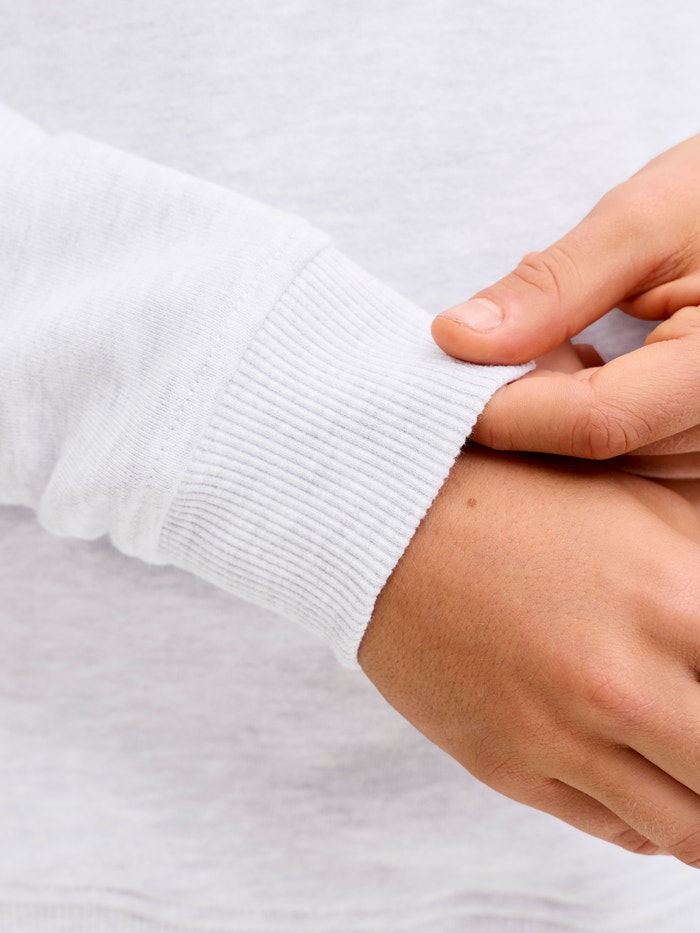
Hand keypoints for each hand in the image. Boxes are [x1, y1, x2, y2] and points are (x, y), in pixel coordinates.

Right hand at [359, 446, 699, 864]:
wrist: (383, 522)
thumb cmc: (512, 495)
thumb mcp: (639, 506)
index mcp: (671, 602)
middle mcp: (623, 685)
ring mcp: (562, 737)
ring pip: (692, 831)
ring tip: (690, 759)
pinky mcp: (511, 767)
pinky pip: (617, 831)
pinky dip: (650, 818)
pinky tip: (643, 774)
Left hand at [430, 135, 699, 460]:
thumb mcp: (645, 221)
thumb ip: (553, 287)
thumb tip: (455, 339)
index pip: (599, 422)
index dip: (506, 409)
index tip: (440, 379)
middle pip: (602, 452)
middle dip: (526, 408)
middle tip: (482, 352)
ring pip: (613, 462)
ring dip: (555, 411)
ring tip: (550, 340)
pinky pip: (634, 450)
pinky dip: (586, 413)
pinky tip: (579, 361)